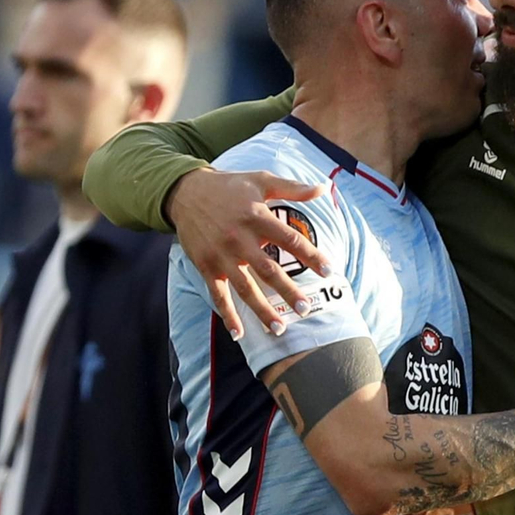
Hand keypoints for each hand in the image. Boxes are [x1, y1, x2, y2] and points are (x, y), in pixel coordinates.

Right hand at [170, 167, 331, 339]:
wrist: (186, 192)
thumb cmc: (230, 187)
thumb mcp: (261, 180)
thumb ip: (293, 188)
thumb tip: (323, 188)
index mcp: (257, 217)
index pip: (290, 240)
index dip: (310, 256)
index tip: (328, 271)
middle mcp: (239, 238)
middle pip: (268, 270)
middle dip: (287, 291)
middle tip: (305, 308)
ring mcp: (222, 255)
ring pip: (244, 288)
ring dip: (261, 310)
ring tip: (279, 328)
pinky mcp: (206, 266)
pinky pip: (218, 295)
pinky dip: (227, 315)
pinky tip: (239, 333)